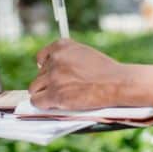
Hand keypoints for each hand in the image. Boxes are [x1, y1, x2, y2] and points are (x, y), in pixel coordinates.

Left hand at [28, 39, 152, 110]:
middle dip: (48, 82)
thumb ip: (67, 57)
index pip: (41, 57)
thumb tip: (51, 68)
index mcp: (62, 46)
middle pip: (39, 75)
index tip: (51, 74)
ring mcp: (53, 77)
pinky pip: (37, 101)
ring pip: (35, 88)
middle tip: (63, 89)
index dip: (46, 68)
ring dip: (44, 93)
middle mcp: (55, 59)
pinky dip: (44, 105)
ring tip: (59, 97)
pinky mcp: (54, 94)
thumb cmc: (105, 70)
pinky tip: (54, 105)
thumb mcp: (84, 53)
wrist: (117, 83)